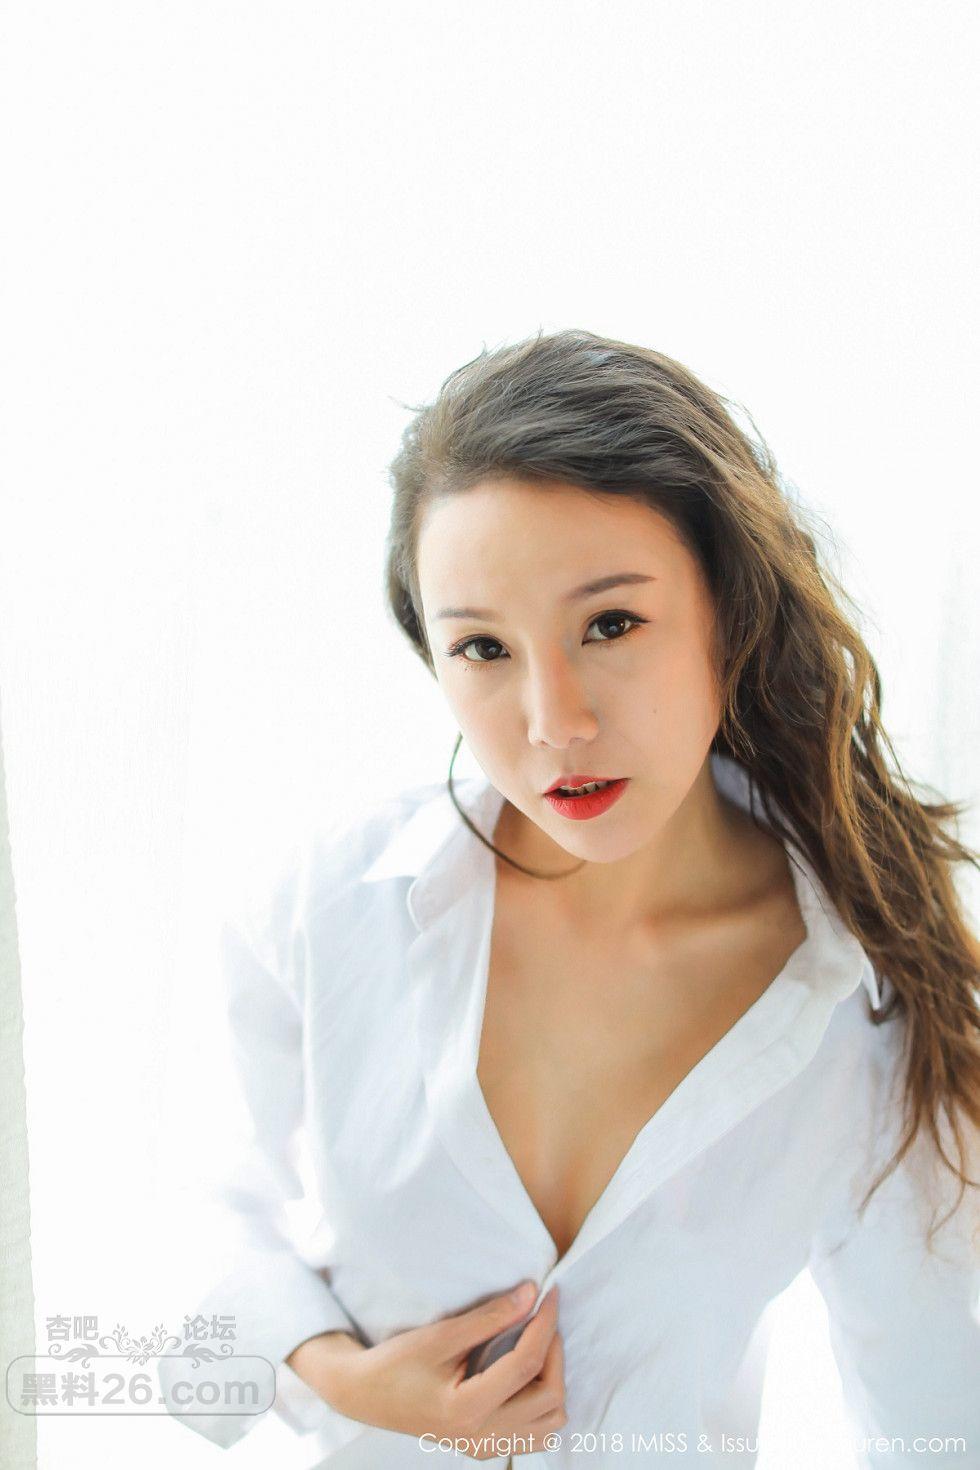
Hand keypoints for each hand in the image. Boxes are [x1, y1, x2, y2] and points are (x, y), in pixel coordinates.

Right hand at [288, 1282, 565, 1458]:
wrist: (367, 1396)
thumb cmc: (396, 1363)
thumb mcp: (441, 1335)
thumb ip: (489, 1317)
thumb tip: (530, 1294)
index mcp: (468, 1410)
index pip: (526, 1365)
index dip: (544, 1324)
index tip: (550, 1294)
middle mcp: (482, 1437)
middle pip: (549, 1397)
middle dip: (554, 1352)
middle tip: (542, 1318)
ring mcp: (486, 1448)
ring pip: (549, 1421)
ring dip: (552, 1380)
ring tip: (535, 1345)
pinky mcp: (486, 1448)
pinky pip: (535, 1432)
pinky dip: (541, 1401)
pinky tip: (524, 1373)